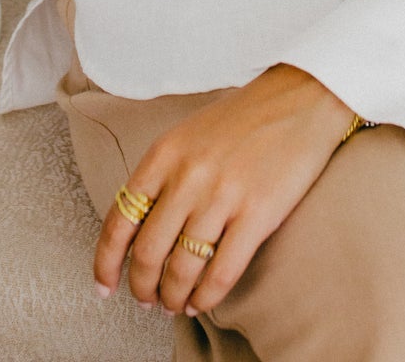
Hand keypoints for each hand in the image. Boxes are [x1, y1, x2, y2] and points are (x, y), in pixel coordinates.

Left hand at [94, 62, 358, 318]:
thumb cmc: (243, 119)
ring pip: (182, 269)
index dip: (106, 263)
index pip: (120, 221)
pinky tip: (201, 302)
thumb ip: (162, 176)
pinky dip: (206, 297)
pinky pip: (221, 273)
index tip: (104, 287)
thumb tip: (137, 230)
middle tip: (146, 301)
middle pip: (148, 253)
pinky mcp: (257, 214)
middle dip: (142, 287)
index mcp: (164, 154)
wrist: (300, 100)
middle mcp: (187, 176)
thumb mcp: (188, 136)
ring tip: (174, 304)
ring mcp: (222, 196)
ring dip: (173, 297)